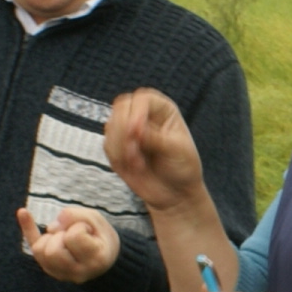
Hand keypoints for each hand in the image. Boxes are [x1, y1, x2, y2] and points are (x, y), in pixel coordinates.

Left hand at [18, 205, 121, 283]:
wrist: (105, 259)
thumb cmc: (101, 237)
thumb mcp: (97, 221)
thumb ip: (76, 216)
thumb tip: (50, 226)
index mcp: (96, 259)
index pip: (74, 237)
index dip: (78, 226)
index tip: (87, 230)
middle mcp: (78, 272)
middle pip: (53, 250)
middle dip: (60, 234)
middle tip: (72, 234)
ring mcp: (63, 275)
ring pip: (40, 251)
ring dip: (48, 237)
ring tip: (63, 236)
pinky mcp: (52, 270)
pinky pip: (35, 249)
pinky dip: (28, 228)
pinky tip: (23, 212)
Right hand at [104, 90, 206, 213]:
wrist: (176, 192)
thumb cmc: (183, 167)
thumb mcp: (177, 150)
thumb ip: (155, 138)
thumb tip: (134, 130)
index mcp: (162, 109)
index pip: (142, 98)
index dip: (137, 112)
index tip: (137, 133)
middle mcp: (143, 115)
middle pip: (121, 108)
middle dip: (124, 130)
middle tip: (134, 151)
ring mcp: (128, 130)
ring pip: (111, 126)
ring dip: (121, 147)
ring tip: (139, 164)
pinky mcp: (118, 147)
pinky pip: (108, 145)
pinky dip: (118, 158)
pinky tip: (134, 168)